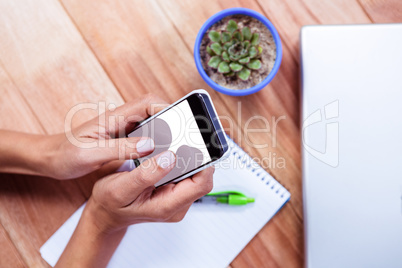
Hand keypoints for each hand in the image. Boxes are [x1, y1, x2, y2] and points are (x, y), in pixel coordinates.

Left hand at [46, 94, 168, 178]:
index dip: (166, 109)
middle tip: (183, 135)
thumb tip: (149, 145)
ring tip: (176, 145)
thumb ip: (120, 149)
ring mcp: (122, 129)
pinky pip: (145, 136)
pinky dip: (156, 142)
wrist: (51, 159)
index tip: (180, 122)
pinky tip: (160, 154)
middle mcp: (121, 120)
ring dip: (165, 131)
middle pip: (154, 111)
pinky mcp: (122, 140)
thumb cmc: (65, 154)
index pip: (146, 103)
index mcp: (113, 118)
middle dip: (171, 119)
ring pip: (152, 123)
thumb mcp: (91, 154)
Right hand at [87, 151, 214, 232]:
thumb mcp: (120, 188)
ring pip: (195, 175)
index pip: (201, 185)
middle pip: (201, 178)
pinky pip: (186, 175)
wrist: (105, 214)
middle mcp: (176, 205)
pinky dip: (181, 162)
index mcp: (167, 206)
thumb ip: (146, 175)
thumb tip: (170, 158)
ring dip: (190, 159)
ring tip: (178, 142)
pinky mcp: (173, 193)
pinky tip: (170, 152)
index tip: (196, 145)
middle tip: (187, 138)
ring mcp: (176, 200)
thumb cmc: (110, 204)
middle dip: (198, 158)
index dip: (204, 163)